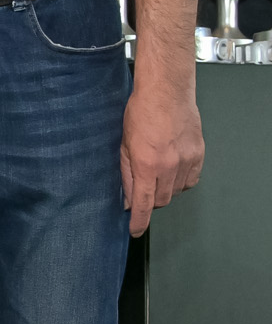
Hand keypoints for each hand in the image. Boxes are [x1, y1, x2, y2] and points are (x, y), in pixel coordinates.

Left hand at [119, 79, 202, 235]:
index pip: (144, 204)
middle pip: (162, 201)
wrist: (166, 93)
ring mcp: (187, 161)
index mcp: (146, 165)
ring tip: (156, 172)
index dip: (139, 221)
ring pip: (177, 191)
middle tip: (143, 191)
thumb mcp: (123, 146)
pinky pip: (191, 180)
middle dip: (150, 202)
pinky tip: (172, 171)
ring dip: (165, 190)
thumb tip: (127, 198)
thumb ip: (125, 174)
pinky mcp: (199, 155)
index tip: (135, 231)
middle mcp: (169, 166)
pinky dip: (181, 182)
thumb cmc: (140, 114)